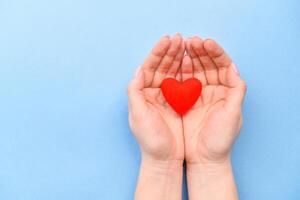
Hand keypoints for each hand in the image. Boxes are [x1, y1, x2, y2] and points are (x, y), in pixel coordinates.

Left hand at [128, 34, 184, 162]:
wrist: (166, 159)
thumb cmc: (151, 140)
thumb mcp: (138, 116)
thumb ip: (134, 92)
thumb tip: (138, 70)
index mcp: (143, 93)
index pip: (149, 67)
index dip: (157, 53)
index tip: (167, 40)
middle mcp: (155, 92)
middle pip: (162, 66)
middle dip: (170, 52)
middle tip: (180, 38)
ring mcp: (168, 96)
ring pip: (174, 72)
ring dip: (180, 58)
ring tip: (187, 45)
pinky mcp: (181, 103)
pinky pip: (184, 82)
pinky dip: (188, 71)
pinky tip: (192, 62)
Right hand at [183, 36, 246, 164]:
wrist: (203, 158)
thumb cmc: (220, 140)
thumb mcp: (233, 116)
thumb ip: (237, 91)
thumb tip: (234, 67)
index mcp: (227, 91)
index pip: (222, 66)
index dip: (215, 53)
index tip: (205, 43)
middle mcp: (213, 90)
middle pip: (207, 65)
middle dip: (200, 51)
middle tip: (191, 40)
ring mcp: (198, 94)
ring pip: (195, 70)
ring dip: (189, 57)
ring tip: (182, 45)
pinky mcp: (185, 100)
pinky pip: (183, 81)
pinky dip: (181, 70)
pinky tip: (178, 62)